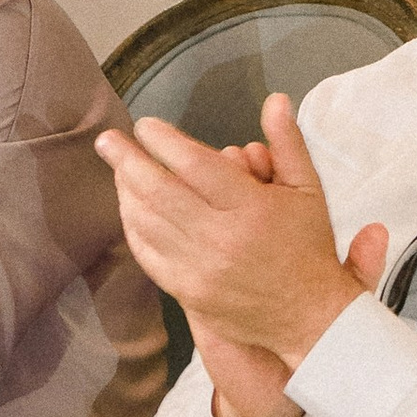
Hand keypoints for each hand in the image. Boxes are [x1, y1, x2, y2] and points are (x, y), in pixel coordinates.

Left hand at [96, 95, 383, 413]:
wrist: (309, 317)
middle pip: (160, 191)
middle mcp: (221, 238)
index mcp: (251, 208)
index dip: (165, 141)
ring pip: (147, 223)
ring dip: (126, 192)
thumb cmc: (307, 246)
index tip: (146, 125)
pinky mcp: (187, 292)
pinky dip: (133, 227)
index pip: (196, 165)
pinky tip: (129, 208)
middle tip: (108, 140)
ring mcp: (200, 269)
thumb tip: (275, 99)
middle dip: (128, 161)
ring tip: (117, 168)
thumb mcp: (308, 189)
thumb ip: (288, 143)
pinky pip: (147, 255)